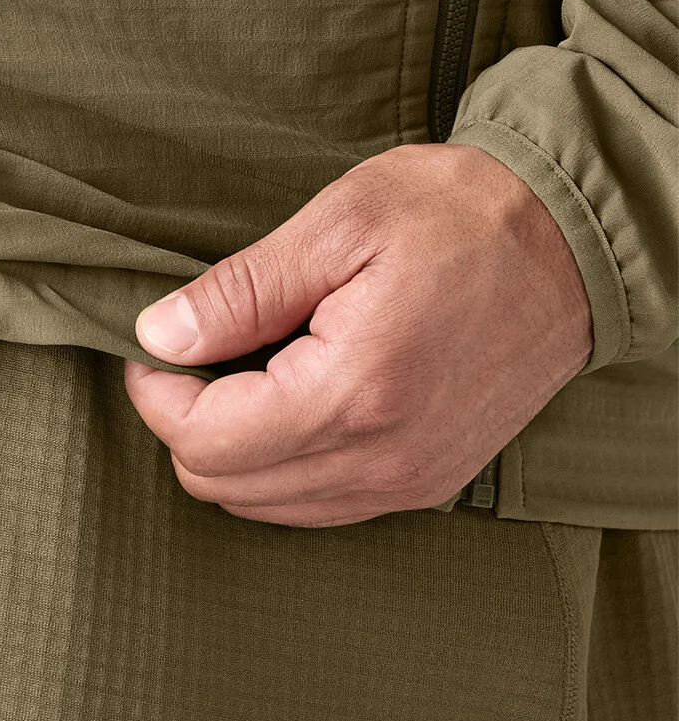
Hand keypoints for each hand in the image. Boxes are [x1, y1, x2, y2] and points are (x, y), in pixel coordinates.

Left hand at [123, 143, 592, 525]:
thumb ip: (239, 292)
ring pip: (270, 506)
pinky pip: (321, 502)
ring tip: (240, 364)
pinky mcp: (429, 480)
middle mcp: (387, 459)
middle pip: (228, 486)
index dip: (157, 394)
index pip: (207, 443)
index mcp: (356, 393)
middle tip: (190, 349)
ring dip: (231, 445)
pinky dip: (280, 461)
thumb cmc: (453, 214)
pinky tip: (285, 391)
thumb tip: (158, 336)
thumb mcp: (335, 225)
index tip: (153, 344)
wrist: (567, 241)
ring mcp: (413, 480)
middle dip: (186, 421)